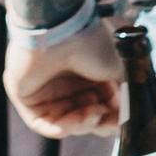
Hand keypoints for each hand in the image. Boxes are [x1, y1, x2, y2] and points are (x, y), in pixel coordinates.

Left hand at [4, 16, 122, 140]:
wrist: (61, 27)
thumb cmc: (91, 42)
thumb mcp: (119, 68)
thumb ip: (125, 94)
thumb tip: (129, 115)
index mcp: (86, 72)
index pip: (100, 105)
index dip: (113, 117)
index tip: (124, 120)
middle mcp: (65, 81)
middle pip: (84, 117)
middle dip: (100, 123)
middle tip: (110, 120)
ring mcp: (44, 90)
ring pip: (66, 122)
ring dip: (84, 124)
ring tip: (94, 112)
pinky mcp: (26, 96)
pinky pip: (43, 124)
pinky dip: (63, 127)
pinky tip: (77, 120)